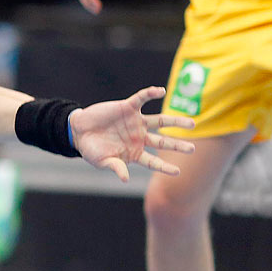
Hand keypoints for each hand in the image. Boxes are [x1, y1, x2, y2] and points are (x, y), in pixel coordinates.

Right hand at [69, 86, 194, 182]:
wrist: (79, 130)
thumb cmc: (91, 150)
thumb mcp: (103, 161)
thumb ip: (116, 167)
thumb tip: (125, 179)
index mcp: (134, 153)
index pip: (153, 161)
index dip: (165, 167)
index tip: (178, 171)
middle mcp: (139, 137)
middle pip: (163, 141)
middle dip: (177, 145)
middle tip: (193, 148)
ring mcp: (135, 122)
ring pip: (160, 121)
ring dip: (175, 121)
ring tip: (191, 123)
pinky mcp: (128, 107)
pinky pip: (142, 99)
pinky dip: (150, 94)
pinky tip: (160, 91)